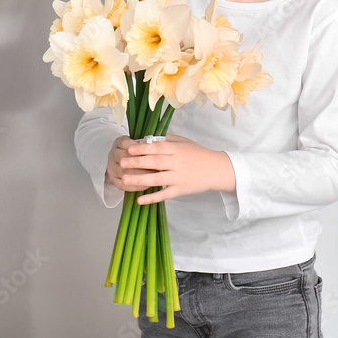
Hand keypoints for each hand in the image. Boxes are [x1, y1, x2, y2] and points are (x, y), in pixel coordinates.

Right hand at [105, 136, 153, 191]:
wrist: (125, 161)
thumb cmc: (138, 151)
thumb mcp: (141, 143)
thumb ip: (149, 142)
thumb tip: (163, 141)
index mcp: (119, 142)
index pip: (126, 143)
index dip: (139, 148)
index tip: (153, 151)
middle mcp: (113, 154)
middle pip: (124, 158)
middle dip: (140, 163)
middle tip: (156, 165)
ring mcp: (111, 168)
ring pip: (124, 172)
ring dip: (140, 175)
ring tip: (154, 176)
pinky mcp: (113, 180)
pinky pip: (122, 185)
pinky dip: (135, 186)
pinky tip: (147, 186)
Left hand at [120, 134, 236, 203]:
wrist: (216, 169)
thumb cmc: (198, 153)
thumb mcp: (184, 141)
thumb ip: (167, 139)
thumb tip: (148, 136)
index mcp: (177, 149)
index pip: (157, 147)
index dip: (143, 148)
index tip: (129, 148)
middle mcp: (177, 163)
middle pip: (154, 162)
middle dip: (137, 162)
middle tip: (122, 162)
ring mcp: (178, 177)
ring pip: (157, 179)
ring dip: (139, 180)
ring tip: (124, 180)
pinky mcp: (180, 190)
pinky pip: (164, 195)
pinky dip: (152, 198)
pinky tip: (140, 200)